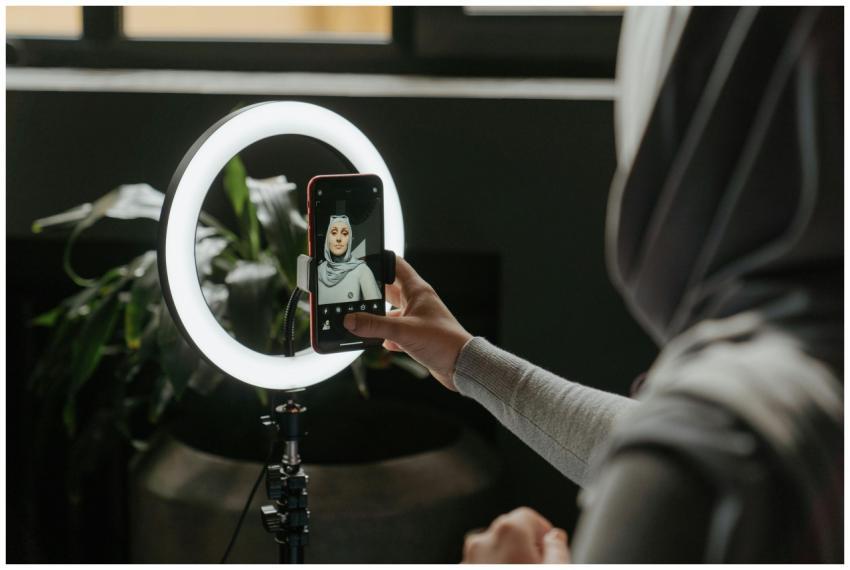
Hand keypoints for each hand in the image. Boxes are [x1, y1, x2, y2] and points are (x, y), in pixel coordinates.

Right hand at [342, 255, 471, 390]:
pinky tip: (382, 342)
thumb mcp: (403, 331)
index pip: (396, 265)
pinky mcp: (417, 336)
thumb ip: (375, 325)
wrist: (461, 365)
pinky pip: (396, 331)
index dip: (379, 260)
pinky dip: (387, 336)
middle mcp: (417, 302)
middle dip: (373, 291)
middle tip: (355, 294)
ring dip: (379, 316)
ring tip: (363, 320)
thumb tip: (350, 320)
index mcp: (417, 291)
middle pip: (390, 289)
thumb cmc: (443, 341)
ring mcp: (417, 318)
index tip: (362, 261)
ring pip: (391, 311)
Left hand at [462, 507, 569, 563]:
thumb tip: (555, 537)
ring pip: (493, 548)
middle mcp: (482, 540)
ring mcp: (468, 558)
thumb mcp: (557, 568)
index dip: (543, 532)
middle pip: (509, 531)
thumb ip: (558, 547)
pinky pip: (480, 562)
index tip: (549, 547)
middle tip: (537, 564)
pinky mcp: (462, 568)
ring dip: (507, 557)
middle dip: (525, 546)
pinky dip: (492, 565)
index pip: (528, 516)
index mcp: (507, 531)